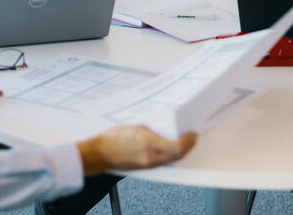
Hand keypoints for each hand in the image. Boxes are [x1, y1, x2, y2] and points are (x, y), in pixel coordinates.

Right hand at [75, 125, 196, 175]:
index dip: (188, 141)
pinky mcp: (146, 167)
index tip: (193, 133)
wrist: (100, 153)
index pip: (177, 147)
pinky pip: (164, 162)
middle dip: (188, 146)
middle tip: (192, 136)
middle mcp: (150, 157)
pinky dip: (171, 155)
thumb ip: (153, 129)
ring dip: (181, 151)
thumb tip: (167, 129)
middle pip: (178, 156)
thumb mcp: (136, 126)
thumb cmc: (112, 138)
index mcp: (148, 143)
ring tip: (184, 140)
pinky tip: (171, 147)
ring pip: (172, 160)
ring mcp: (148, 164)